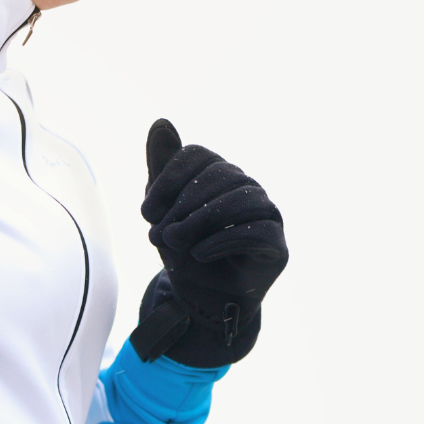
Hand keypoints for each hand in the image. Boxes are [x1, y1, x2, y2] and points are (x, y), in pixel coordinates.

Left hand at [129, 118, 288, 366]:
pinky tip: (200, 254)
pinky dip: (224, 240)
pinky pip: (258, 230)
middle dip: (183, 205)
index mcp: (220, 174)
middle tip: (159, 234)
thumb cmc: (183, 252)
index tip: (146, 212)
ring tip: (176, 242)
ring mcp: (267, 214)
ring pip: (243, 198)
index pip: (199, 155)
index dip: (169, 179)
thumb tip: (161, 122)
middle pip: (220, 174)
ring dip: (201, 221)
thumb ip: (162, 169)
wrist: (199, 301)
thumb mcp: (163, 212)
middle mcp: (247, 187)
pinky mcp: (277, 245)